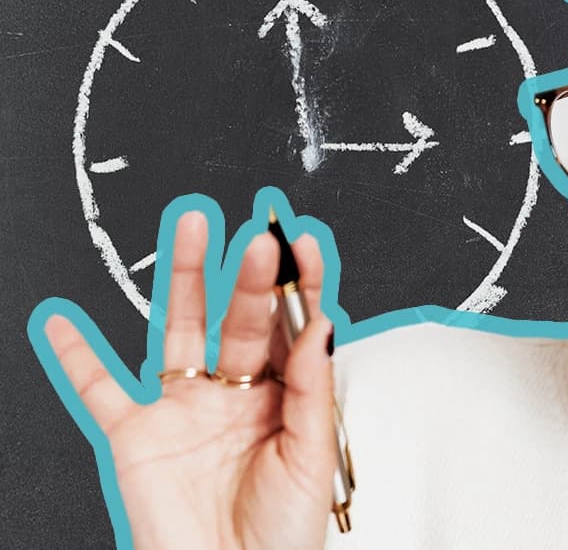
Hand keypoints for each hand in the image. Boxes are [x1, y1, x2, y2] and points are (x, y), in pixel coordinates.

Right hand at [42, 211, 335, 549]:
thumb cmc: (283, 534)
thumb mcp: (313, 456)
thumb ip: (313, 388)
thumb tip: (324, 324)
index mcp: (284, 397)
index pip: (293, 327)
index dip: (299, 285)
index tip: (303, 245)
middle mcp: (235, 394)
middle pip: (240, 319)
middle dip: (249, 277)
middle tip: (259, 238)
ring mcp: (185, 410)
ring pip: (180, 331)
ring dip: (183, 279)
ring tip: (191, 228)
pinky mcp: (139, 436)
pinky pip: (101, 391)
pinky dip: (78, 358)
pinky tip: (64, 322)